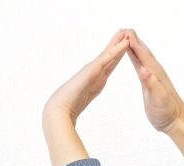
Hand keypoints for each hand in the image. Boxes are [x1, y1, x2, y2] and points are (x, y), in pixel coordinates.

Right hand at [42, 31, 129, 165]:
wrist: (57, 115)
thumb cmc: (65, 116)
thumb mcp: (82, 109)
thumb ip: (87, 106)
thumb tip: (90, 110)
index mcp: (93, 83)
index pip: (108, 68)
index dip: (116, 57)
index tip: (124, 48)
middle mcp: (93, 75)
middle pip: (109, 57)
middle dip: (117, 45)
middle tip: (126, 32)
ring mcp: (92, 72)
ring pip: (109, 54)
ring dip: (118, 42)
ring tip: (126, 31)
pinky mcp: (91, 72)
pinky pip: (107, 59)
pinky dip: (116, 50)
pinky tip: (124, 43)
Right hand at [128, 31, 183, 162]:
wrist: (175, 120)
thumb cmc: (166, 111)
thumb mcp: (157, 98)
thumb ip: (151, 83)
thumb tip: (144, 70)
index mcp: (154, 73)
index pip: (142, 55)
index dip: (134, 44)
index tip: (126, 33)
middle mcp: (154, 72)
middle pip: (143, 52)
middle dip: (134, 41)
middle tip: (126, 30)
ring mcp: (153, 76)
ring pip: (142, 57)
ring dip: (135, 47)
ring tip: (128, 38)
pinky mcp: (151, 82)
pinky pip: (142, 65)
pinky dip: (137, 58)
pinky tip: (134, 57)